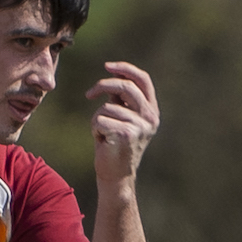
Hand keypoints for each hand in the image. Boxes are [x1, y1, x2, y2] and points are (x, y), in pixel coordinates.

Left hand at [87, 61, 158, 185]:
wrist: (116, 175)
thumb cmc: (115, 145)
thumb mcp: (121, 117)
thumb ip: (121, 98)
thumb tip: (114, 74)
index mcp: (152, 111)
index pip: (143, 79)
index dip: (125, 69)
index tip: (107, 66)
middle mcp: (150, 117)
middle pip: (125, 86)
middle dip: (103, 86)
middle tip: (89, 94)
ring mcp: (140, 126)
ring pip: (107, 107)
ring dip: (97, 119)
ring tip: (103, 135)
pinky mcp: (126, 134)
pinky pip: (100, 119)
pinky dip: (95, 129)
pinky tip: (102, 142)